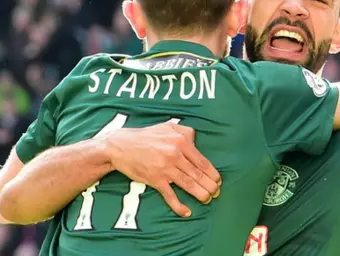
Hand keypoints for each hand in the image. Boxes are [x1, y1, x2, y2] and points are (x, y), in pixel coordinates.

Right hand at [103, 122, 220, 216]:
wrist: (121, 145)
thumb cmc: (147, 136)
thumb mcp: (168, 126)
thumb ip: (186, 132)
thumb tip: (197, 141)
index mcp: (181, 142)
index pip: (202, 161)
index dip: (213, 173)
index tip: (218, 180)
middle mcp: (175, 155)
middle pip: (198, 175)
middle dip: (210, 186)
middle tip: (216, 192)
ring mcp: (165, 169)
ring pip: (188, 185)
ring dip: (201, 195)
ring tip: (208, 199)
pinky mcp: (155, 180)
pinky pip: (170, 195)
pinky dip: (179, 206)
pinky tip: (186, 212)